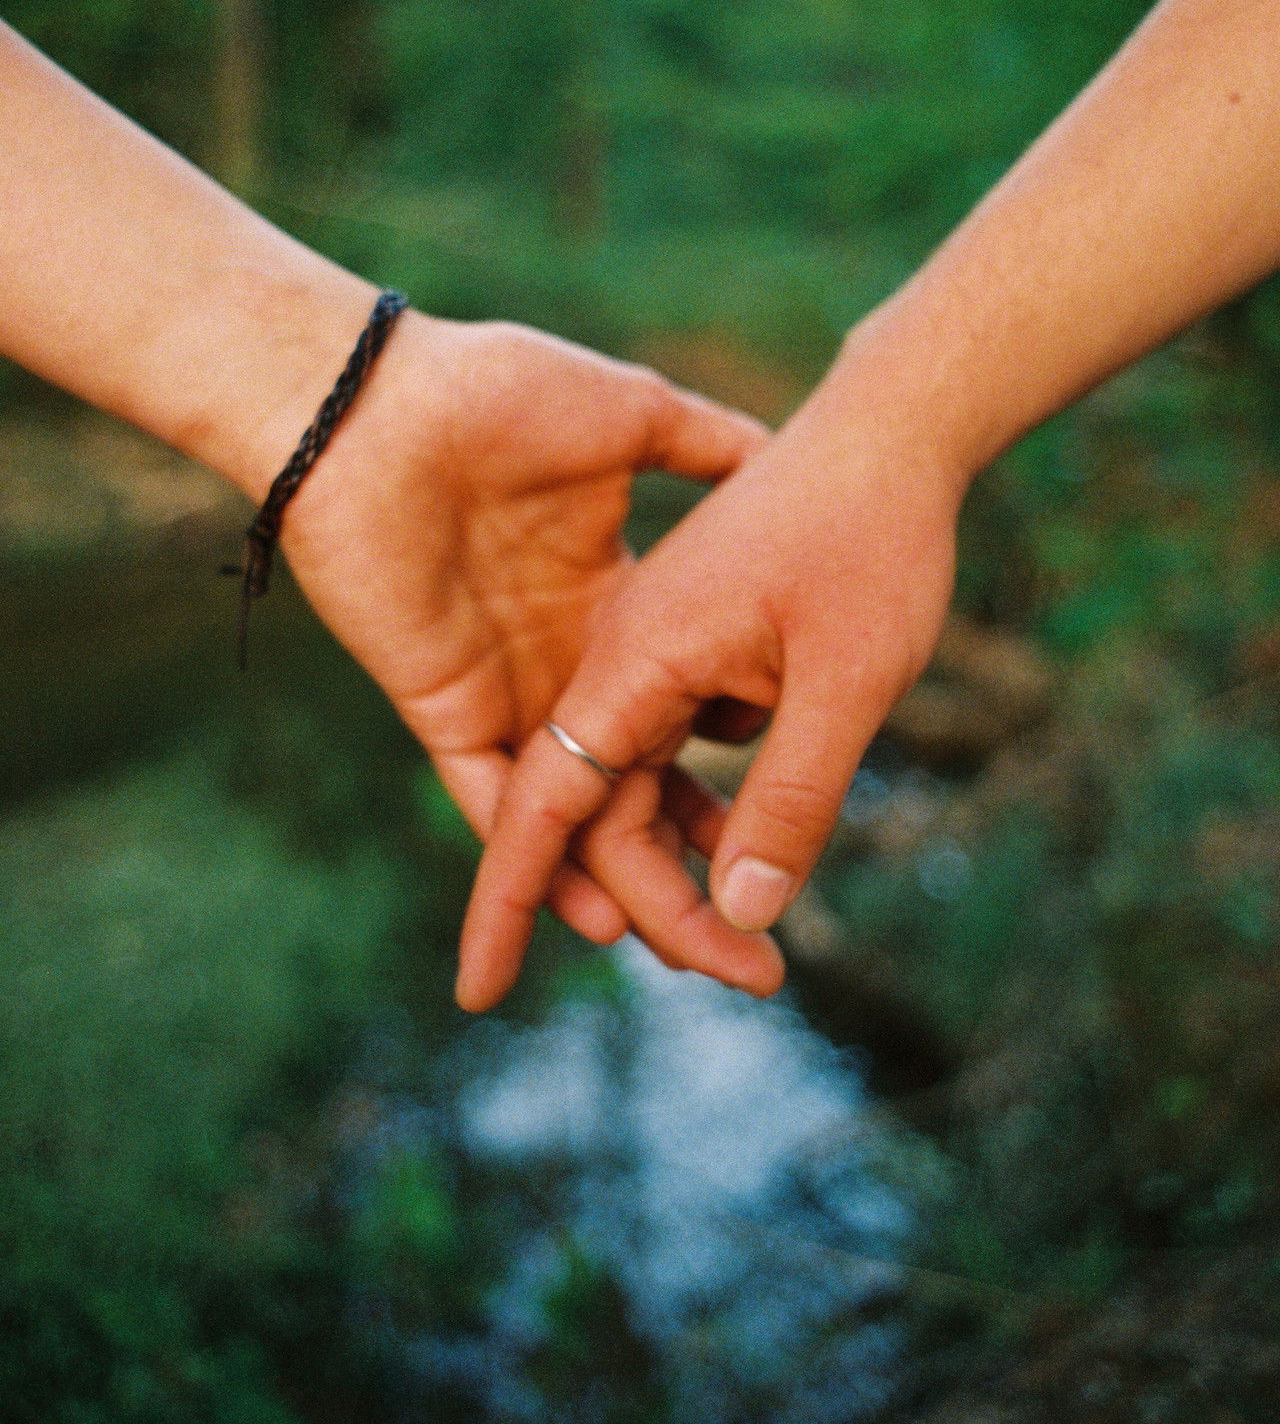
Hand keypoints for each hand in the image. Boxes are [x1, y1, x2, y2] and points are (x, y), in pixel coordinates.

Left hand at [275, 308, 772, 951]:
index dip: (729, 794)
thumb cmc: (501, 391)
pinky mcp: (446, 708)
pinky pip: (496, 804)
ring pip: (574, 821)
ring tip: (698, 960)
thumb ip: (707, 442)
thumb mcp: (632, 414)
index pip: (681, 729)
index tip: (780, 853)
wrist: (377, 398)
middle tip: (757, 964)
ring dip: (628, 897)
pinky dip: (539, 865)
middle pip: (637, 800)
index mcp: (617, 611)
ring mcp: (506, 691)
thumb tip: (777, 446)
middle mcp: (565, 666)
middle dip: (692, 884)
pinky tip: (596, 919)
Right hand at [455, 330, 965, 1009]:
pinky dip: (709, 798)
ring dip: (691, 857)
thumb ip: (795, 797)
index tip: (477, 997)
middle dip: (660, 905)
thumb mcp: (850, 679)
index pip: (548, 805)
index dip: (509, 903)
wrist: (892, 426)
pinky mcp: (696, 638)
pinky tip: (767, 826)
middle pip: (605, 810)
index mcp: (637, 657)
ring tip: (763, 932)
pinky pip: (678, 740)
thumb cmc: (873, 533)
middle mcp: (626, 653)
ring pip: (643, 779)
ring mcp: (657, 644)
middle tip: (759, 978)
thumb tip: (747, 914)